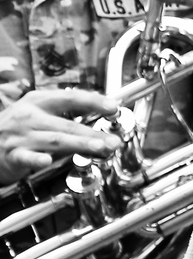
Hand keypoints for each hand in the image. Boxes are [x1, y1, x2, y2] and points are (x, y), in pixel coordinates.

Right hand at [0, 90, 120, 183]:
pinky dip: (37, 159)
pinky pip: (27, 157)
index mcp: (39, 101)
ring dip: (79, 144)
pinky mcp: (13, 154)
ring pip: (54, 140)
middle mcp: (30, 116)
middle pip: (67, 124)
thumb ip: (68, 115)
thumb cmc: (20, 126)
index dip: (93, 101)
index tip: (113, 106)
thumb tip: (102, 119)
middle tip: (113, 140)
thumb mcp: (40, 112)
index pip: (70, 97)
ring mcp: (21, 135)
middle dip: (93, 133)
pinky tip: (47, 161)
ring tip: (99, 148)